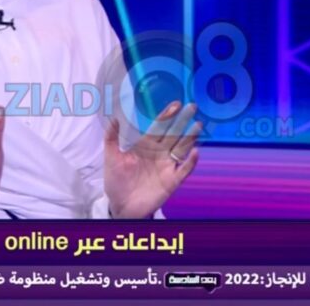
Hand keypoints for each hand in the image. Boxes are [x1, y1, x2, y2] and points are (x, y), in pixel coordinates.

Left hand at [103, 101, 200, 218]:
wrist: (121, 206)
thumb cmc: (116, 181)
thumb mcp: (111, 158)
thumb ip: (111, 138)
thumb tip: (113, 118)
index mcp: (146, 145)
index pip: (159, 127)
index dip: (167, 115)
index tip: (176, 104)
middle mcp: (159, 153)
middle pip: (174, 134)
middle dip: (183, 121)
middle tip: (192, 107)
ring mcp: (167, 166)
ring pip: (182, 148)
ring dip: (190, 137)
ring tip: (197, 125)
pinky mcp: (172, 181)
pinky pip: (184, 169)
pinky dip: (191, 162)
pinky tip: (195, 152)